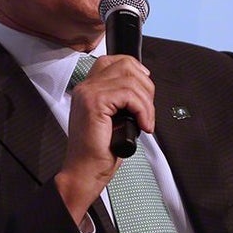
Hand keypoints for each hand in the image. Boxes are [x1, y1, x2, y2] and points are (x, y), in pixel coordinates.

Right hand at [54, 55, 154, 223]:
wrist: (85, 171)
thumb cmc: (99, 151)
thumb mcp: (114, 118)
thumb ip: (122, 99)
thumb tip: (144, 89)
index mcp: (88, 88)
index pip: (113, 61)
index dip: (135, 69)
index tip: (146, 89)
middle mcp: (86, 87)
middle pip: (125, 65)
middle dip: (146, 86)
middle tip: (148, 110)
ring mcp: (89, 93)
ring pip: (131, 80)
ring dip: (147, 103)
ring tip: (146, 121)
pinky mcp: (94, 103)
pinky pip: (129, 95)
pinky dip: (143, 110)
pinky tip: (143, 125)